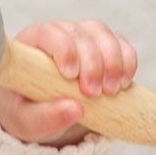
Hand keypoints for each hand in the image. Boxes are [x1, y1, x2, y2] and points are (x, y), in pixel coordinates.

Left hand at [0, 18, 138, 146]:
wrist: (47, 113)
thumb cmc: (29, 111)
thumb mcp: (28, 122)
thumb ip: (45, 117)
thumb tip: (75, 110)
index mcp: (31, 44)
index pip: (49, 33)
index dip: (64, 49)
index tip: (71, 76)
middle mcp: (59, 34)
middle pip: (81, 34)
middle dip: (92, 64)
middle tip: (93, 93)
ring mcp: (84, 38)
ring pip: (104, 35)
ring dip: (113, 62)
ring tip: (112, 90)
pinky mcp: (105, 47)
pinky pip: (122, 46)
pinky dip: (127, 62)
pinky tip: (124, 84)